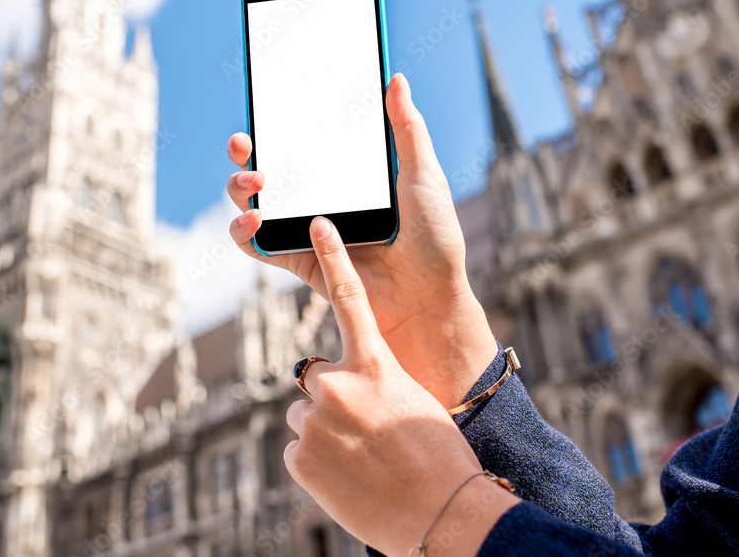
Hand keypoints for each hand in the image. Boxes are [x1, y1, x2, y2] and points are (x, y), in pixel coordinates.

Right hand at [227, 74, 497, 407]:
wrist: (430, 301)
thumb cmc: (436, 241)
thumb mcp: (423, 176)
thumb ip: (406, 129)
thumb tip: (395, 78)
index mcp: (348, 177)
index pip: (305, 142)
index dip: (279, 123)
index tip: (265, 102)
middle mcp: (322, 201)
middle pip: (271, 169)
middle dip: (247, 152)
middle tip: (245, 142)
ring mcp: (308, 232)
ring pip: (256, 204)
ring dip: (240, 189)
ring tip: (255, 181)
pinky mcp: (301, 263)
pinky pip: (260, 247)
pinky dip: (245, 233)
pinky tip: (254, 220)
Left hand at [285, 218, 518, 555]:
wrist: (439, 514)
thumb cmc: (439, 455)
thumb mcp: (412, 402)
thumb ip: (378, 383)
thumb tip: (354, 386)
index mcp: (374, 365)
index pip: (348, 299)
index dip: (333, 257)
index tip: (318, 222)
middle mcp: (337, 385)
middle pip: (316, 374)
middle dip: (331, 394)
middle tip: (364, 427)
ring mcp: (314, 421)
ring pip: (308, 415)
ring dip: (327, 431)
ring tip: (363, 458)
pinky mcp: (298, 457)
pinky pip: (301, 450)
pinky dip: (318, 461)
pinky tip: (348, 476)